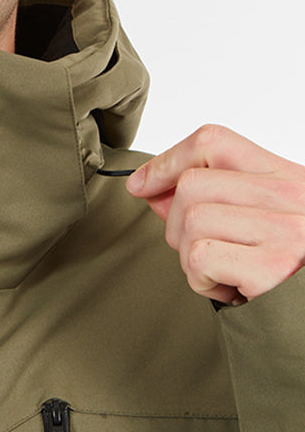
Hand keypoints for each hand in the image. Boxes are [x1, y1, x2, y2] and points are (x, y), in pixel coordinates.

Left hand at [126, 124, 304, 304]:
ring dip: (191, 258)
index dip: (166, 161)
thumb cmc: (293, 265)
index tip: (142, 184)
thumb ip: (213, 198)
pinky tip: (231, 289)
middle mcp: (289, 195)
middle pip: (191, 185)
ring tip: (224, 272)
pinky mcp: (273, 267)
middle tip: (204, 250)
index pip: (213, 142)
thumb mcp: (261, 218)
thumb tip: (151, 190)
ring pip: (191, 222)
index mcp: (286, 175)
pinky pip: (201, 259)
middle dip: (177, 224)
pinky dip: (203, 281)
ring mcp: (283, 229)